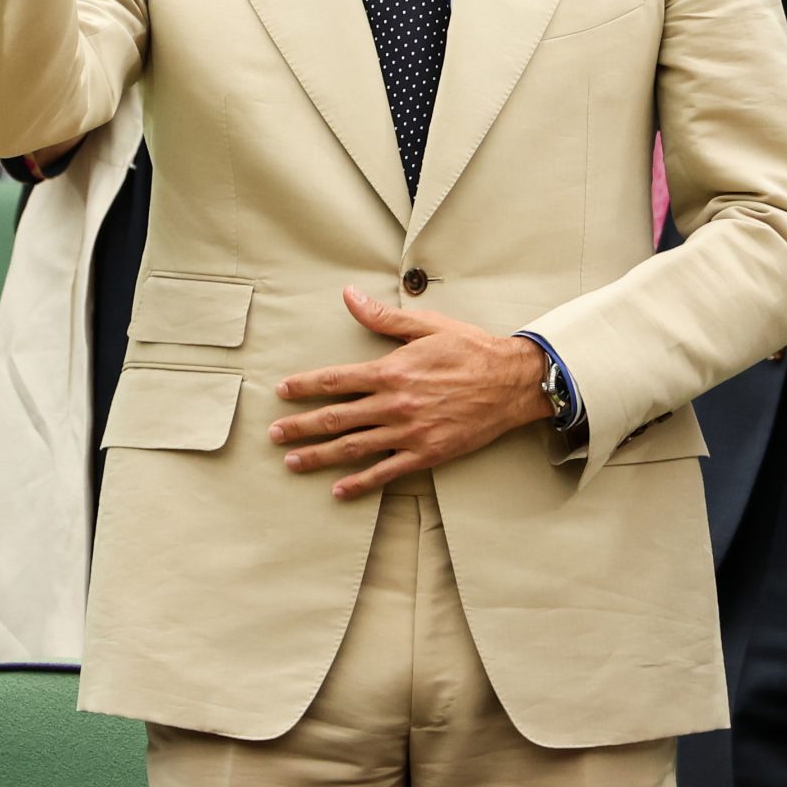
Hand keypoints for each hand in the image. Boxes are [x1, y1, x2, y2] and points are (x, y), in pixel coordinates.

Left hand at [269, 286, 554, 498]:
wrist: (511, 382)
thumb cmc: (470, 350)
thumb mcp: (426, 325)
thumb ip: (383, 317)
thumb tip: (349, 296)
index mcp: (392, 370)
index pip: (336, 380)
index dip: (305, 386)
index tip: (282, 391)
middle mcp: (395, 403)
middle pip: (337, 417)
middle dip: (301, 426)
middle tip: (274, 434)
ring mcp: (409, 432)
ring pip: (354, 447)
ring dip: (320, 456)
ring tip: (292, 462)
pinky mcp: (427, 452)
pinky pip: (386, 471)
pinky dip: (360, 482)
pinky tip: (339, 490)